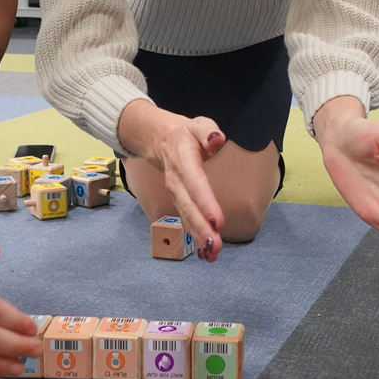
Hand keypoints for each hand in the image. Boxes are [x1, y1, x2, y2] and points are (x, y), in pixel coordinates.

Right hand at [117, 101, 227, 261]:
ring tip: (212, 254)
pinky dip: (195, 237)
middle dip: (201, 227)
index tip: (217, 222)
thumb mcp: (199, 124)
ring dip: (198, 237)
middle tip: (216, 245)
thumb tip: (217, 139)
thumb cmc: (187, 134)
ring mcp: (175, 194)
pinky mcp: (179, 201)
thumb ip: (208, 131)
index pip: (195, 183)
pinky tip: (206, 252)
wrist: (161, 140)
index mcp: (183, 161)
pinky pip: (186, 220)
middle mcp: (176, 181)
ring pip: (186, 217)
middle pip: (188, 206)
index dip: (205, 203)